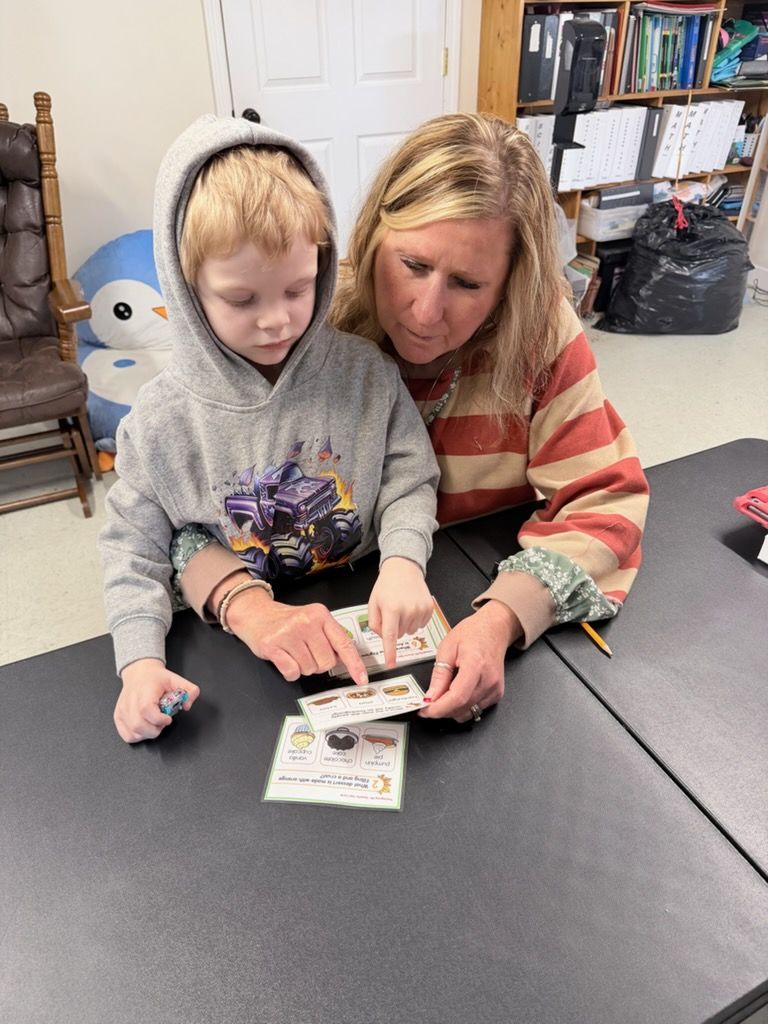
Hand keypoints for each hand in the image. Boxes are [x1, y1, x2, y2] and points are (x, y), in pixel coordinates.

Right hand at [115, 658, 199, 743]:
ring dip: (147, 733)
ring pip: (133, 733)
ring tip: (154, 723)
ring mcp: (122, 711)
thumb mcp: (176, 679)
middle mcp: (130, 702)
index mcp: (144, 693)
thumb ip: (189, 690)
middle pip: (139, 726)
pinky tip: (145, 727)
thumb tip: (188, 704)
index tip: (168, 718)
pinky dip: (138, 736)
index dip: (159, 719)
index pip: (146, 710)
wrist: (139, 673)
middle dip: (155, 729)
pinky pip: (127, 735)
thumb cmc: (155, 678)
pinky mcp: (118, 717)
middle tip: (162, 721)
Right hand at [225, 588, 367, 684]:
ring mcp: (288, 634)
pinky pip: (292, 672)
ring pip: (309, 669)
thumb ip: (330, 637)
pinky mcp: (272, 646)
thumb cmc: (286, 621)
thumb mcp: (312, 620)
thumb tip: (347, 660)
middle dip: (318, 663)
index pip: (344, 643)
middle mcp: (306, 623)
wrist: (255, 614)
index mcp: (320, 615)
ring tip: (293, 652)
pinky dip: (290, 672)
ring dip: (302, 667)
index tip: (361, 678)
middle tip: (306, 652)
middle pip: (327, 662)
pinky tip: (285, 658)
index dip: (354, 664)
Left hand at [368, 557, 433, 667]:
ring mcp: (421, 610)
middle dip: (393, 628)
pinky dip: (414, 620)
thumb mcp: (373, 602)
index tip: (390, 664)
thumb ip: (374, 623)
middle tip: (392, 612)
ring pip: (409, 632)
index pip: (390, 637)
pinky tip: (411, 607)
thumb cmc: (387, 585)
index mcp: (391, 608)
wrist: (404, 569)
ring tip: (402, 607)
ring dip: (404, 624)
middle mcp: (408, 610)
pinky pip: (420, 625)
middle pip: (399, 635)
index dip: (390, 653)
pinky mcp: (429, 609)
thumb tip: (382, 637)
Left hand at [418, 600, 521, 722]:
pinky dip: (462, 707)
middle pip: (461, 708)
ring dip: (451, 710)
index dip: (439, 708)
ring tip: (442, 697)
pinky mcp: (497, 694)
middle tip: (428, 703)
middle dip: (441, 710)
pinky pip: (476, 709)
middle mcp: (489, 680)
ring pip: (468, 712)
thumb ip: (439, 675)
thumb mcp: (447, 647)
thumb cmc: (473, 633)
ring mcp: (495, 689)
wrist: (494, 629)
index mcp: (475, 665)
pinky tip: (456, 694)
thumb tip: (430, 696)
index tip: (425, 710)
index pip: (457, 697)